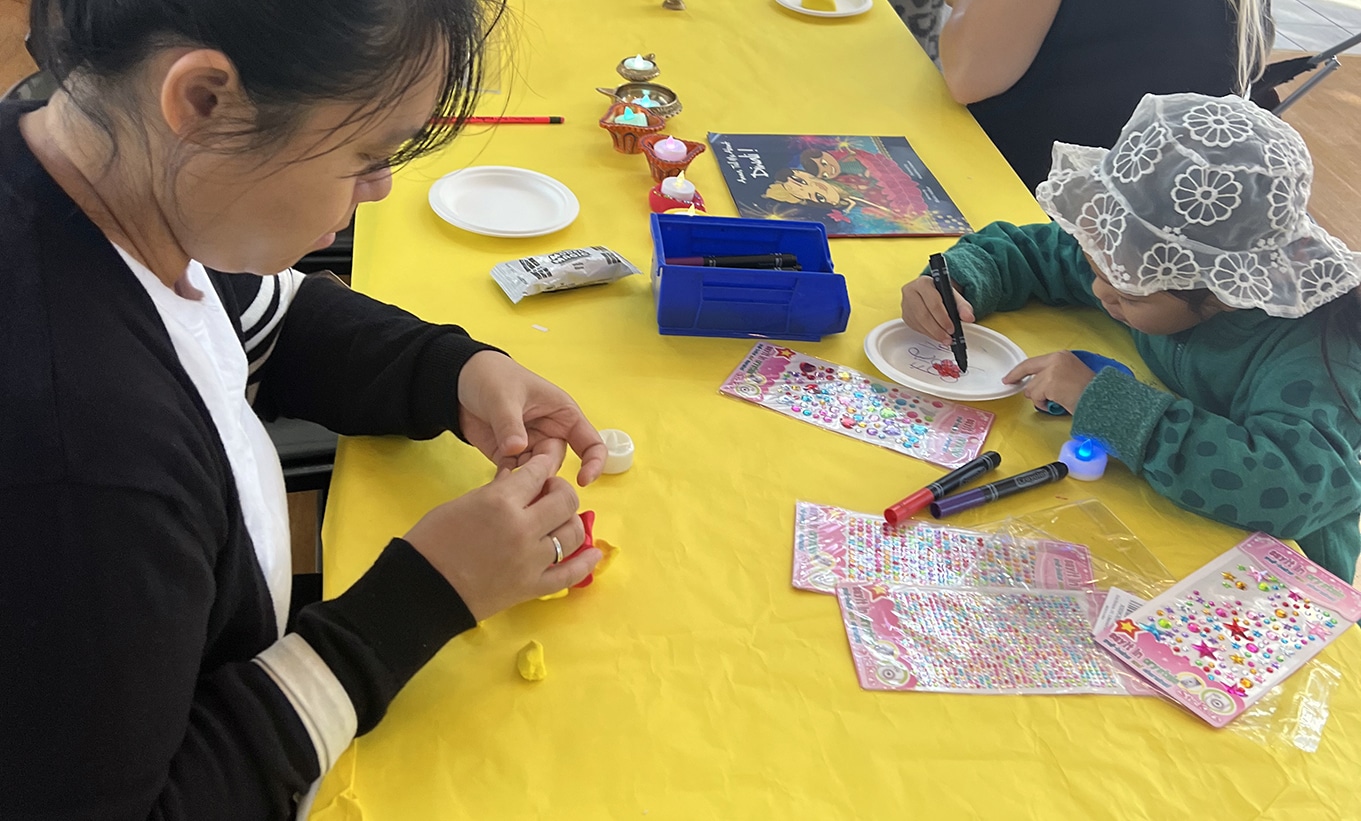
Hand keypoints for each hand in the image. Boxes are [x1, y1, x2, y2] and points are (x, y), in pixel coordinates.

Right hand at [404, 451, 598, 620]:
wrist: (421, 589)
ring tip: (560, 520)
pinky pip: (570, 574)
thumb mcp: (462, 502)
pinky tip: (594, 553)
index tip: (548, 462)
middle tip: (550, 493)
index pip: (539, 472)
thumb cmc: (432, 540)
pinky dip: (586, 563)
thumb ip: (496, 490)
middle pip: (565, 501)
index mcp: (502, 501)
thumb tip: (516, 477)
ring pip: (573, 533)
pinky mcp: (532, 587)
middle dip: (561, 491)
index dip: (546, 462)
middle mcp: (524, 528)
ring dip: (570, 522)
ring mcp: (532, 560)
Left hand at [457, 351, 606, 485]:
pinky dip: (507, 482)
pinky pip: (514, 477)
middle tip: (520, 468)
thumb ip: (510, 424)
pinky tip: (496, 481)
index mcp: (563, 414)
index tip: (582, 481)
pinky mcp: (509, 456)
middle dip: (542, 471)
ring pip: (536, 474)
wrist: (460, 380)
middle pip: (556, 462)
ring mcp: (530, 446)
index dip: (593, 464)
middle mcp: (550, 432)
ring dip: (523, 480)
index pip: (591, 443)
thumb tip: (517, 449)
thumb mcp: (502, 397)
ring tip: (505, 477)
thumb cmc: (492, 376)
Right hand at [900, 275, 974, 344]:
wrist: (930, 291)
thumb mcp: (953, 296)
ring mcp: (905, 304)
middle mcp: (910, 291)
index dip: (943, 318)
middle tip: (948, 337)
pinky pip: (915, 327)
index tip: (952, 328)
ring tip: (944, 338)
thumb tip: (969, 318)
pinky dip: (927, 333)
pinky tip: (936, 335)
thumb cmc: (941, 292)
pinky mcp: (905, 315)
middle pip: (923, 315)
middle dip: (937, 329)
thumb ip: (963, 306)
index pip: (933, 302)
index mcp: (923, 283)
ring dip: (933, 333)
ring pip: (918, 323)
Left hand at [1003, 351, 1096, 412]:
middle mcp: (1056, 360)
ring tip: (1055, 400)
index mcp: (1061, 356)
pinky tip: (1056, 403)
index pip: (1033, 362)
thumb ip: (1052, 374)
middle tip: (1012, 384)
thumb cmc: (1089, 391)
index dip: (1018, 370)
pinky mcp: (1049, 384)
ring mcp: (1051, 371)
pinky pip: (1036, 398)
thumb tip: (1033, 383)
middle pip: (1027, 370)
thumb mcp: (1070, 374)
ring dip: (1040, 398)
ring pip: (1031, 388)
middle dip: (1021, 381)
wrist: (1101, 399)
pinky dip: (1043, 404)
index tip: (1009, 377)